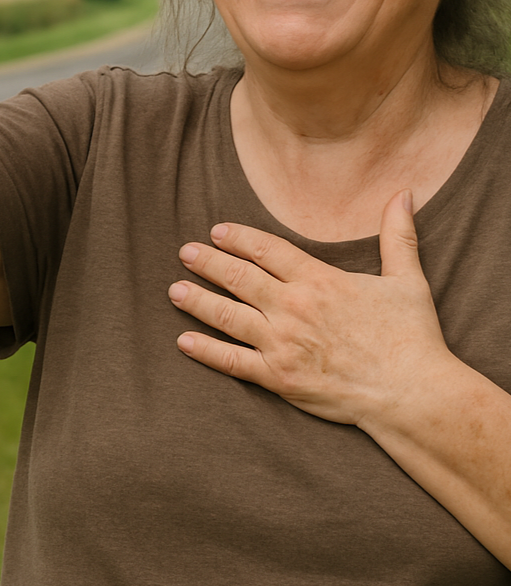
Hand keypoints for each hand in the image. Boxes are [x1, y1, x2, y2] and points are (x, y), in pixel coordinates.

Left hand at [168, 191, 450, 425]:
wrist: (411, 392)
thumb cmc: (410, 336)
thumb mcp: (406, 278)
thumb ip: (398, 234)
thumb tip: (405, 192)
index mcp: (319, 280)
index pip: (268, 250)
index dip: (239, 239)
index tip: (217, 230)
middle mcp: (293, 307)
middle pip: (239, 278)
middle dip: (209, 263)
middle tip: (185, 252)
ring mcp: (282, 344)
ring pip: (228, 316)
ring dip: (199, 301)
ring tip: (174, 290)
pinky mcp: (279, 378)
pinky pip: (233, 362)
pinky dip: (206, 351)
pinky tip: (184, 341)